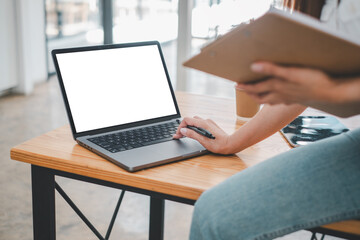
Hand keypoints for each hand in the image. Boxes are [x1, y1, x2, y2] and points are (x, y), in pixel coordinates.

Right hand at [173, 116, 231, 153]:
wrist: (230, 144)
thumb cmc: (218, 144)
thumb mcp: (202, 141)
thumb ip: (192, 134)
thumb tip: (183, 130)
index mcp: (202, 123)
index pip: (186, 120)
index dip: (180, 127)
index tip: (178, 134)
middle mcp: (205, 121)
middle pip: (190, 120)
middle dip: (183, 127)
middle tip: (180, 136)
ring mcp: (209, 123)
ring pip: (195, 122)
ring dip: (189, 127)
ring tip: (186, 135)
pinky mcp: (211, 126)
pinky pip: (200, 124)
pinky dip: (195, 128)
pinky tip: (195, 134)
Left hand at [236, 62, 359, 116]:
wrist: (331, 92)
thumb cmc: (312, 80)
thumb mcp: (290, 72)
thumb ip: (271, 69)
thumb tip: (253, 67)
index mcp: (276, 88)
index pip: (255, 89)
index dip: (244, 87)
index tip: (236, 84)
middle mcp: (280, 95)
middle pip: (260, 97)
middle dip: (250, 94)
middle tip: (243, 89)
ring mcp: (288, 99)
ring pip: (269, 100)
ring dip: (260, 97)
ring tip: (256, 93)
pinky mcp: (295, 99)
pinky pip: (279, 101)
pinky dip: (273, 98)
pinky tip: (277, 96)